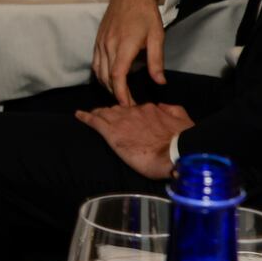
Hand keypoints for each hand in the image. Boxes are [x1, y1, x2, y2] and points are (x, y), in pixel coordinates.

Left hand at [75, 102, 190, 179]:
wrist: (174, 155)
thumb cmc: (182, 141)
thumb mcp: (183, 120)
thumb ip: (172, 110)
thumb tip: (162, 105)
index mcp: (149, 110)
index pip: (134, 108)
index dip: (128, 111)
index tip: (126, 117)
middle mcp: (133, 112)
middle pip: (117, 108)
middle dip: (111, 112)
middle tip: (105, 116)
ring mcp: (121, 121)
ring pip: (105, 113)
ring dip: (98, 113)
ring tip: (90, 114)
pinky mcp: (112, 133)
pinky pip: (95, 121)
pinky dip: (85, 117)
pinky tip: (78, 115)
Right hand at [92, 0, 166, 104]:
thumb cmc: (145, 14)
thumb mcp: (157, 36)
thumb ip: (156, 61)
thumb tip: (159, 82)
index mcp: (124, 45)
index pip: (117, 75)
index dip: (120, 92)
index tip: (126, 104)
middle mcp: (108, 45)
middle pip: (106, 77)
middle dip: (115, 93)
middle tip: (127, 104)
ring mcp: (101, 42)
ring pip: (98, 71)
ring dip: (106, 85)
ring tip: (119, 94)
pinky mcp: (98, 40)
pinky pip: (95, 62)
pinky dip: (100, 74)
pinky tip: (109, 79)